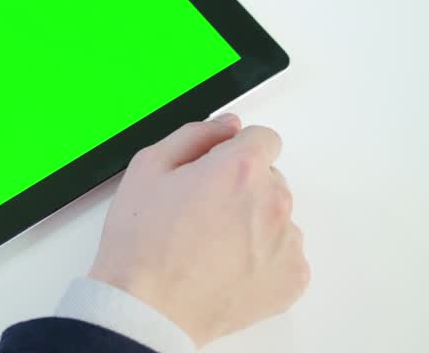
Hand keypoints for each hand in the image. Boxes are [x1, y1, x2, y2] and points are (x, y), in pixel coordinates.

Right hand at [89, 114, 309, 347]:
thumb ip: (194, 135)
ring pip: (277, 216)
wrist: (148, 307)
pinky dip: (262, 258)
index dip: (235, 149)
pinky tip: (226, 266)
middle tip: (201, 210)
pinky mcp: (292, 278)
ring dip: (253, 222)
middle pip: (269, 177)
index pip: (263, 138)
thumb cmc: (142, 242)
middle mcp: (272, 201)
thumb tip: (226, 126)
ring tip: (211, 243)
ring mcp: (287, 242)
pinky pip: (284, 254)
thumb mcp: (147, 168)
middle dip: (241, 186)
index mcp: (239, 169)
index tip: (217, 168)